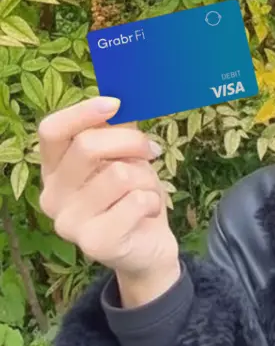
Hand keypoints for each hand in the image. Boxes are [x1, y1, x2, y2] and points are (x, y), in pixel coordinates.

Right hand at [39, 96, 180, 305]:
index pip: (51, 130)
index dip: (83, 112)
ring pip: (118, 175)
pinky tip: (147, 213)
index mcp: (54, 169)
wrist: (147, 248)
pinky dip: (152, 201)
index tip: (116, 103)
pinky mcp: (94, 243)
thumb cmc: (132, 196)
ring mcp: (69, 223)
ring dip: (146, 178)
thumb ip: (116, 127)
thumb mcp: (124, 156)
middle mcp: (52, 196)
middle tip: (151, 151)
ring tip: (145, 192)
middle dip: (131, 142)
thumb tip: (121, 96)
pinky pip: (135, 200)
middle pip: (87, 146)